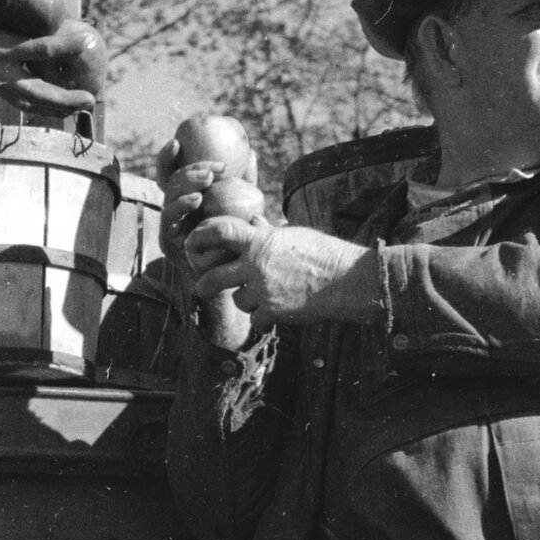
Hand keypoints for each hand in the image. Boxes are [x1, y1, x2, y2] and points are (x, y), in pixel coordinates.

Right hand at [0, 0, 97, 107]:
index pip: (37, 49)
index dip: (64, 45)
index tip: (86, 39)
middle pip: (36, 92)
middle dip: (65, 98)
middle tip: (92, 99)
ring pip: (28, 103)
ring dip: (55, 108)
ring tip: (81, 107)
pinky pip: (17, 101)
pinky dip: (39, 105)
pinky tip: (56, 105)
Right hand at [154, 142, 265, 262]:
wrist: (230, 274)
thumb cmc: (236, 237)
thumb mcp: (242, 206)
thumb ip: (244, 182)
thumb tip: (250, 152)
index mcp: (185, 197)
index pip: (171, 172)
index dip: (169, 157)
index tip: (178, 141)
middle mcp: (174, 209)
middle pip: (170, 182)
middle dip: (188, 171)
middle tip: (211, 171)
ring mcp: (169, 225)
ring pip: (168, 198)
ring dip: (186, 185)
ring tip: (207, 180)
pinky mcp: (168, 241)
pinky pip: (170, 219)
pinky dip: (181, 206)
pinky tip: (197, 199)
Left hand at [186, 219, 373, 326]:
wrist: (347, 279)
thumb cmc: (323, 253)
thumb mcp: (293, 235)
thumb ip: (267, 232)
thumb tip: (253, 220)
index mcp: (260, 240)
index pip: (220, 230)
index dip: (201, 235)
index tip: (193, 242)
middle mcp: (256, 265)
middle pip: (213, 277)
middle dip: (203, 285)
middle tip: (202, 287)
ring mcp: (263, 290)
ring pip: (238, 300)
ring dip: (246, 300)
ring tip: (265, 295)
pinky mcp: (273, 312)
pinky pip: (256, 320)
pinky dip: (264, 319)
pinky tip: (278, 312)